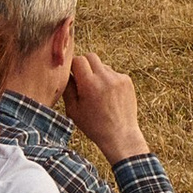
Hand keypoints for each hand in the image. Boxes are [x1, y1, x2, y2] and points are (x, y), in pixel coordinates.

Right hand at [65, 46, 148, 164]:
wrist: (120, 135)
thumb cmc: (94, 126)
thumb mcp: (73, 110)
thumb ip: (68, 88)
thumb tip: (66, 72)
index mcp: (89, 84)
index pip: (78, 59)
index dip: (73, 66)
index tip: (72, 75)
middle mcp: (105, 77)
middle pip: (90, 56)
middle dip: (84, 65)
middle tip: (82, 80)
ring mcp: (118, 78)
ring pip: (102, 65)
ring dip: (97, 73)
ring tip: (97, 93)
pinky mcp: (127, 81)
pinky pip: (113, 73)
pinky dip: (108, 80)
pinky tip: (108, 96)